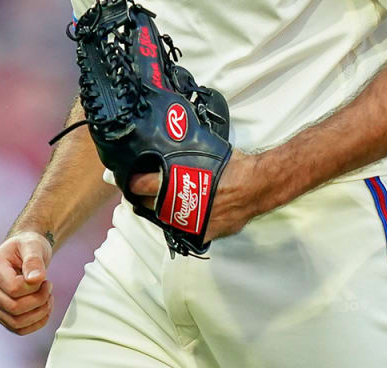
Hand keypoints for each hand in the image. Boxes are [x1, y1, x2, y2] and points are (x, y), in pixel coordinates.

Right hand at [0, 231, 54, 334]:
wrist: (24, 253)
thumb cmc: (28, 247)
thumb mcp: (33, 246)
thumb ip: (34, 260)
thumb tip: (35, 279)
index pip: (14, 289)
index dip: (35, 287)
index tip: (43, 277)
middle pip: (14, 308)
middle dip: (39, 301)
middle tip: (49, 287)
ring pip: (16, 322)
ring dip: (39, 314)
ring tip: (48, 298)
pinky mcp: (0, 314)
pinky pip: (18, 329)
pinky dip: (36, 323)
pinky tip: (45, 308)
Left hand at [127, 149, 261, 239]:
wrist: (257, 184)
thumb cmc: (231, 166)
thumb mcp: (201, 155)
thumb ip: (182, 159)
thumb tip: (167, 153)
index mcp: (176, 182)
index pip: (143, 186)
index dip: (134, 183)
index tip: (129, 181)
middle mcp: (181, 204)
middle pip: (151, 205)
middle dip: (144, 199)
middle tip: (141, 193)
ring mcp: (193, 221)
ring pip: (166, 220)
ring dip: (160, 213)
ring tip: (157, 205)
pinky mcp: (206, 232)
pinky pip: (186, 232)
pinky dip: (181, 225)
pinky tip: (179, 218)